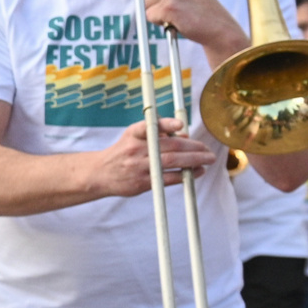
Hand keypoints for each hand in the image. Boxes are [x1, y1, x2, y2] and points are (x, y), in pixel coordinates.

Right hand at [91, 117, 214, 197]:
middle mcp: (135, 149)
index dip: (166, 125)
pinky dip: (185, 174)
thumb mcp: (133, 137)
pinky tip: (196, 171)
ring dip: (194, 160)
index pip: (150, 126)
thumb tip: (185, 137)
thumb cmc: (123, 153)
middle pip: (170, 146)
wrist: (99, 174)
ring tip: (208, 159)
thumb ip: (157, 134)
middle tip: (208, 149)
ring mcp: (138, 166)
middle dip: (194, 147)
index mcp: (133, 134)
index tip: (180, 125)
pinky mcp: (142, 182)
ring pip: (172, 161)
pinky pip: (168, 178)